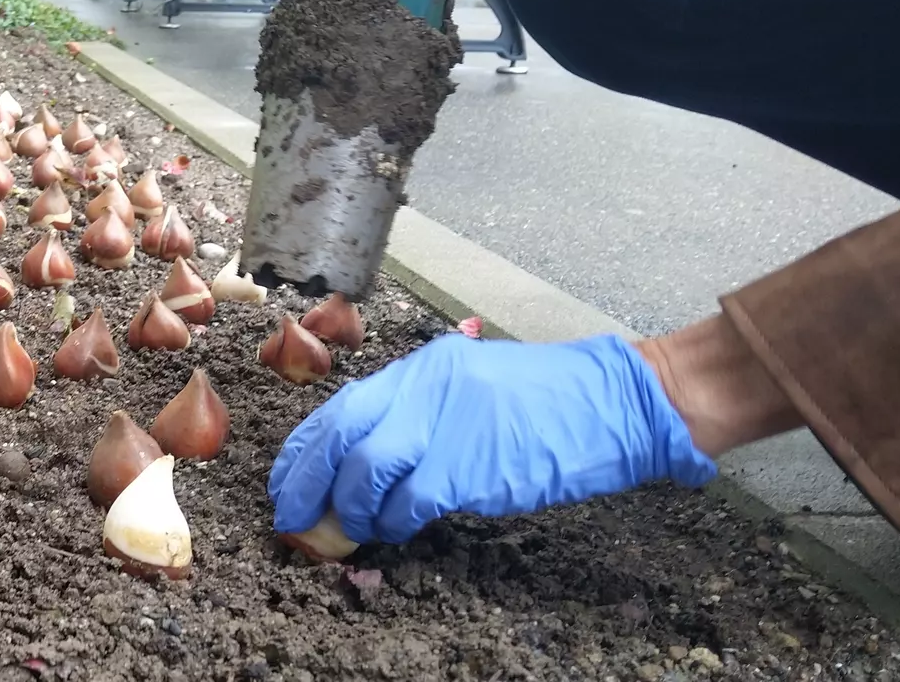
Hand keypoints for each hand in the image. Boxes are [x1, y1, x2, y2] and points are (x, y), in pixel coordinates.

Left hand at [268, 333, 717, 544]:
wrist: (615, 403)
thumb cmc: (548, 401)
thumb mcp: (470, 386)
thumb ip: (419, 412)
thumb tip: (365, 459)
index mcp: (421, 369)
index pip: (339, 407)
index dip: (302, 448)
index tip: (284, 478)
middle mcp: (423, 389)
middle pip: (338, 435)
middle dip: (305, 480)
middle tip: (292, 515)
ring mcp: (445, 425)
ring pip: (364, 472)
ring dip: (350, 509)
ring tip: (352, 529)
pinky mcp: (470, 466)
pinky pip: (409, 501)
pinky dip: (395, 521)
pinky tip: (398, 530)